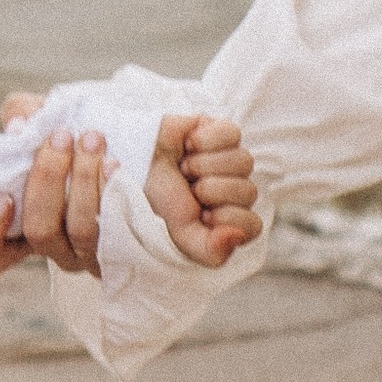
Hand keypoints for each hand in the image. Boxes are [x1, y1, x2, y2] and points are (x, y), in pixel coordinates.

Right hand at [0, 128, 108, 280]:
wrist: (136, 148)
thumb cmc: (76, 135)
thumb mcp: (44, 118)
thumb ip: (22, 113)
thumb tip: (17, 127)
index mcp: (15, 228)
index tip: (2, 198)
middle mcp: (50, 248)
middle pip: (39, 231)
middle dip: (48, 181)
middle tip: (61, 136)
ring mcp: (87, 254)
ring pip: (79, 231)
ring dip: (83, 179)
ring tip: (92, 138)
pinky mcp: (122, 249)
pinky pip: (114, 229)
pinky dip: (109, 190)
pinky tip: (112, 163)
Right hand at [144, 113, 262, 269]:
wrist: (130, 163)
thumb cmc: (155, 201)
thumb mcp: (180, 235)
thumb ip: (210, 249)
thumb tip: (237, 237)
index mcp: (227, 220)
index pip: (251, 225)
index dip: (225, 219)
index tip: (200, 215)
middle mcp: (233, 190)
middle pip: (249, 192)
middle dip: (211, 190)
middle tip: (187, 187)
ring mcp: (228, 160)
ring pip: (244, 162)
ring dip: (205, 165)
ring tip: (185, 167)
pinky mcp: (220, 131)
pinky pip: (232, 134)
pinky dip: (207, 140)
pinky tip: (189, 145)